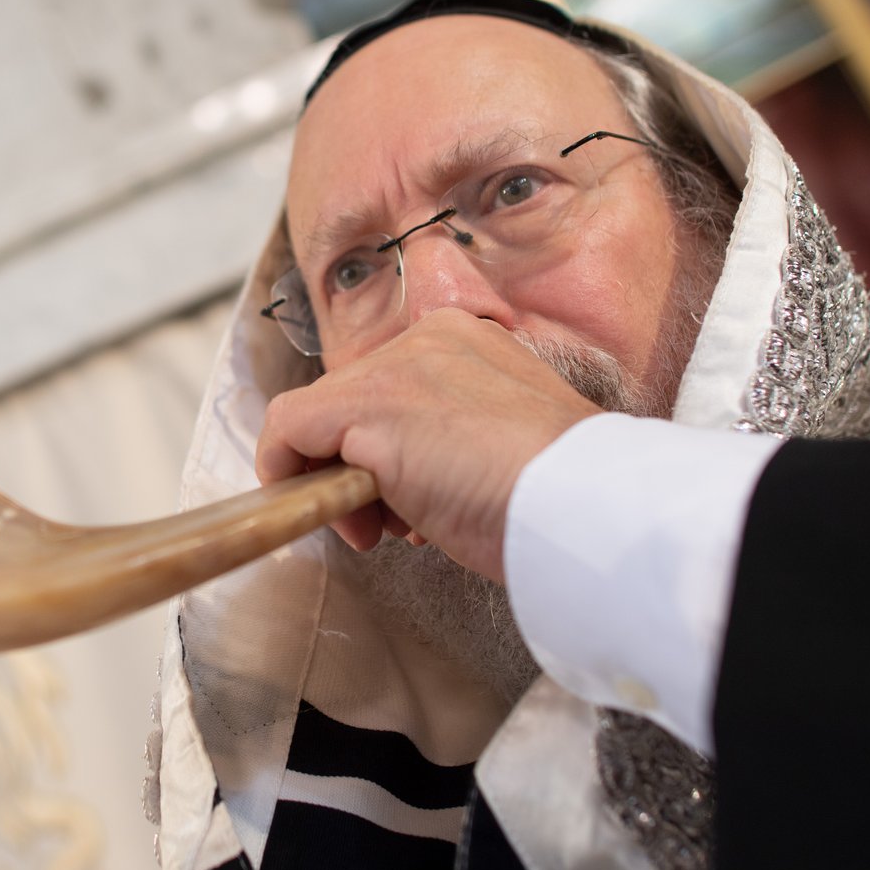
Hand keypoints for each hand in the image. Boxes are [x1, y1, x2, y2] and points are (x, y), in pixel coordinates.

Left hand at [255, 309, 602, 580]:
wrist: (583, 504)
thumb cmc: (559, 493)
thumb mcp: (508, 448)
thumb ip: (455, 442)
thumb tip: (408, 478)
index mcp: (470, 343)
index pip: (394, 390)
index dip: (391, 453)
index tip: (416, 505)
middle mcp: (428, 339)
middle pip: (353, 406)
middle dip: (363, 474)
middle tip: (396, 527)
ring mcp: (395, 369)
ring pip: (319, 420)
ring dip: (342, 484)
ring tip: (395, 530)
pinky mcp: (364, 406)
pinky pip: (286, 429)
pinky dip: (289, 474)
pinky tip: (345, 520)